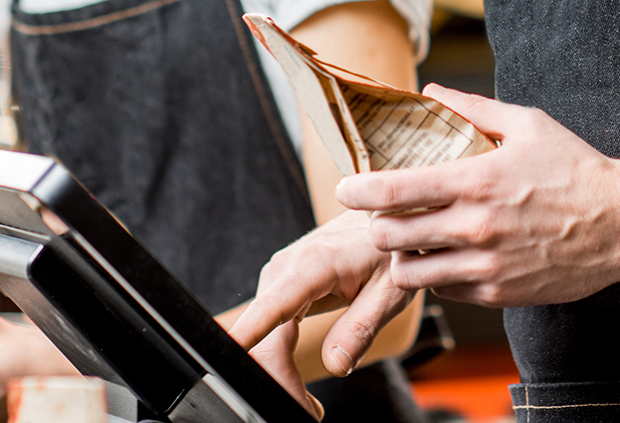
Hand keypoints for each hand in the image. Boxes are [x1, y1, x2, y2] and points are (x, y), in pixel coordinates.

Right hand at [229, 211, 413, 413]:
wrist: (385, 216)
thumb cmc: (390, 249)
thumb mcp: (390, 290)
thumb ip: (361, 327)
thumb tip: (335, 365)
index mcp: (313, 265)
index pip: (271, 307)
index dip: (248, 336)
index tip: (229, 359)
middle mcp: (287, 267)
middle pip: (266, 334)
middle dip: (281, 379)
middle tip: (310, 412)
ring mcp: (280, 274)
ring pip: (265, 334)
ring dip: (279, 370)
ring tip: (309, 403)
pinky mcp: (280, 282)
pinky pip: (270, 327)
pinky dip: (279, 356)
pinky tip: (296, 378)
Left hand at [339, 86, 619, 306]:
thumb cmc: (577, 169)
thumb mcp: (528, 125)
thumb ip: (474, 109)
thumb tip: (432, 91)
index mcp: (479, 180)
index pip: (397, 191)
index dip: (360, 191)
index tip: (345, 189)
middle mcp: (477, 227)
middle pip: (393, 237)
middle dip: (376, 226)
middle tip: (380, 217)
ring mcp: (487, 265)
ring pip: (411, 274)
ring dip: (401, 258)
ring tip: (409, 242)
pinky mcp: (500, 293)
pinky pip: (446, 291)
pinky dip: (437, 276)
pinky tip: (446, 257)